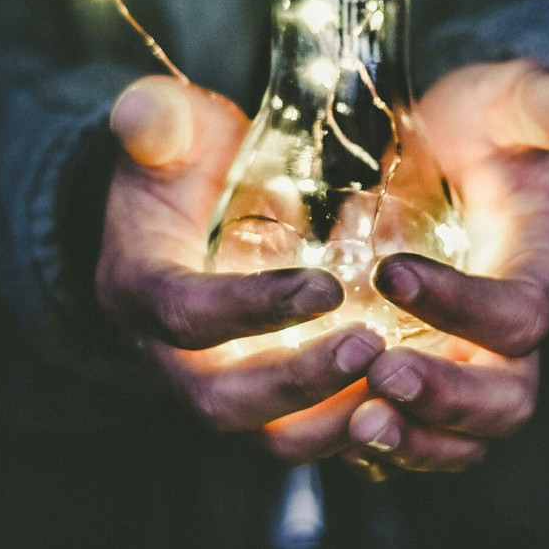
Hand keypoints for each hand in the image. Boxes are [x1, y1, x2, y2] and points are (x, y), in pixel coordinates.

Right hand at [95, 76, 384, 455]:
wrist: (186, 212)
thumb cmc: (184, 164)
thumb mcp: (169, 130)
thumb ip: (158, 121)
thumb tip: (142, 112)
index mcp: (139, 289)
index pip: (185, 314)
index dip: (251, 308)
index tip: (326, 287)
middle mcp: (170, 355)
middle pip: (222, 401)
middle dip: (297, 383)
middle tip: (371, 346)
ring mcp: (219, 384)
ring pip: (268, 435)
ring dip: (333, 421)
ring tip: (400, 383)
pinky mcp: (264, 400)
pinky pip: (305, 435)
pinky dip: (354, 428)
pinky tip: (409, 400)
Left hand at [344, 59, 548, 475]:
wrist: (452, 160)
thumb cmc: (479, 129)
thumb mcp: (503, 100)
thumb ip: (534, 102)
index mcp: (542, 268)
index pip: (519, 313)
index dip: (462, 305)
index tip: (390, 272)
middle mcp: (514, 333)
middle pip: (506, 398)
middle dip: (446, 398)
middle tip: (380, 375)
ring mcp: (471, 363)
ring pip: (463, 437)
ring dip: (413, 441)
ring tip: (356, 424)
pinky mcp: (429, 376)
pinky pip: (415, 435)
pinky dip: (379, 446)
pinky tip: (329, 428)